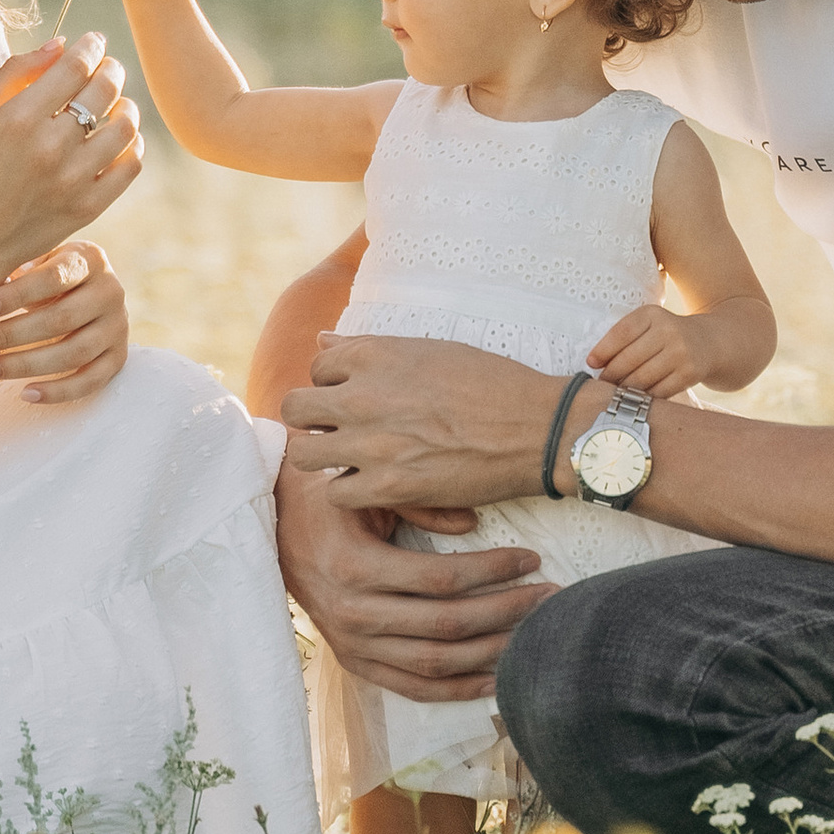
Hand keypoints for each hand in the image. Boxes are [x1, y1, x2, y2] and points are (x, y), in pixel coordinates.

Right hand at [0, 35, 141, 297]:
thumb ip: (15, 72)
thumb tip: (60, 44)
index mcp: (18, 118)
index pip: (75, 66)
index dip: (91, 46)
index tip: (93, 42)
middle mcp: (49, 147)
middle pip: (104, 90)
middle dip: (111, 69)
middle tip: (108, 68)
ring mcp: (72, 180)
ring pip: (125, 126)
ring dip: (127, 106)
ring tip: (117, 104)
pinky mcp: (88, 208)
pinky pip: (130, 166)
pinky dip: (133, 145)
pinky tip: (120, 139)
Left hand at [0, 240, 130, 404]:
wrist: (87, 291)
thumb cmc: (46, 274)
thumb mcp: (36, 260)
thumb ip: (16, 266)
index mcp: (89, 260)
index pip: (54, 277)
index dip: (17, 295)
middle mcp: (111, 292)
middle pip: (61, 319)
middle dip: (9, 334)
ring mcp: (118, 328)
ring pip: (74, 353)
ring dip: (25, 365)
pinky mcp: (118, 358)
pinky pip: (91, 381)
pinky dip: (58, 391)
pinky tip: (24, 394)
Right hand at [275, 465, 549, 700]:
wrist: (270, 533)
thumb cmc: (324, 501)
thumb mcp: (365, 488)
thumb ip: (419, 501)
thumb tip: (472, 523)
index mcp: (355, 567)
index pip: (440, 579)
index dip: (492, 571)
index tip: (530, 558)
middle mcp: (354, 615)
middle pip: (447, 625)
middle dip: (506, 612)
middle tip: (550, 595)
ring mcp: (354, 646)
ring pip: (436, 664)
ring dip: (492, 652)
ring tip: (535, 634)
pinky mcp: (356, 663)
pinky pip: (414, 689)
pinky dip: (458, 689)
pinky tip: (496, 679)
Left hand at [281, 333, 555, 511]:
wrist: (538, 429)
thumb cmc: (492, 384)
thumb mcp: (430, 349)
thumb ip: (369, 349)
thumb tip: (322, 340)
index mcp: (375, 354)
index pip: (317, 367)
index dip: (334, 385)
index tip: (355, 399)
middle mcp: (364, 395)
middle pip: (295, 408)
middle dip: (313, 420)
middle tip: (341, 431)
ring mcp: (373, 442)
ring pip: (304, 453)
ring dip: (323, 458)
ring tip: (350, 461)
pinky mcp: (389, 485)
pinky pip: (335, 494)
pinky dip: (351, 493)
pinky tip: (374, 487)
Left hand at [584, 304, 703, 397]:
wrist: (707, 342)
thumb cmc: (666, 334)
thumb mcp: (648, 324)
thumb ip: (624, 337)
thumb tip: (596, 363)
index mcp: (653, 314)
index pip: (622, 333)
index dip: (603, 350)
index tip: (591, 363)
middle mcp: (669, 331)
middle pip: (629, 359)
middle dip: (611, 374)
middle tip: (602, 382)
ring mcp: (680, 353)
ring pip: (642, 378)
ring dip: (624, 388)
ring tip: (616, 391)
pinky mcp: (689, 374)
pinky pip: (658, 391)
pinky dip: (643, 397)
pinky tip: (636, 397)